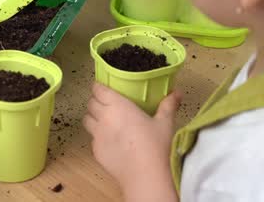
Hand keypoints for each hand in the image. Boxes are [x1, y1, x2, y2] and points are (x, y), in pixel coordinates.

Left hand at [84, 83, 180, 201]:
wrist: (145, 175)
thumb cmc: (156, 145)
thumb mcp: (164, 123)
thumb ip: (168, 105)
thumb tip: (177, 93)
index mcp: (117, 105)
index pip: (98, 90)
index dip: (98, 87)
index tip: (103, 87)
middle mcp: (103, 118)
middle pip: (90, 103)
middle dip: (96, 101)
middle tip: (107, 104)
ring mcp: (97, 135)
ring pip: (87, 120)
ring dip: (93, 118)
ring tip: (105, 121)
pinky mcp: (96, 151)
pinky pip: (92, 139)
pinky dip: (98, 137)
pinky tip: (110, 142)